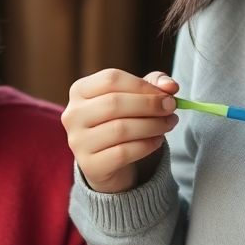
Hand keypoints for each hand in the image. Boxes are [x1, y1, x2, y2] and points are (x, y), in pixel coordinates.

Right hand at [62, 68, 179, 192]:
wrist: (108, 162)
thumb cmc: (121, 120)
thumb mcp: (134, 97)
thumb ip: (153, 85)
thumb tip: (170, 86)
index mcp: (79, 90)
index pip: (111, 79)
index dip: (143, 85)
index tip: (167, 93)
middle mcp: (73, 114)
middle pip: (114, 103)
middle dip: (150, 105)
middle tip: (171, 108)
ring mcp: (78, 142)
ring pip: (120, 129)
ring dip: (152, 125)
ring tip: (168, 124)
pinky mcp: (90, 165)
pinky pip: (123, 153)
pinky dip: (146, 145)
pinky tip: (157, 141)